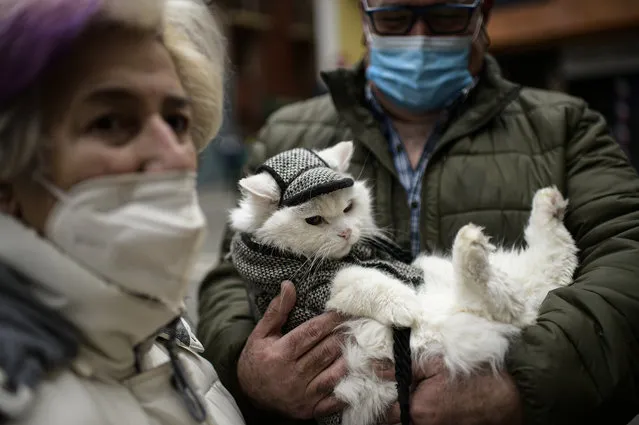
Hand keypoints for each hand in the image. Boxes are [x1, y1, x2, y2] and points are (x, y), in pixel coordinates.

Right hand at [237, 281, 347, 418]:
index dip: (330, 320)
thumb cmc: (257, 359)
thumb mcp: (261, 333)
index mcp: (280, 354)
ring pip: (333, 373)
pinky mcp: (310, 409)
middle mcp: (292, 375)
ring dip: (349, 358)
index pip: (311, 332)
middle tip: (359, 324)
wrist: (248, 395)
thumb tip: (289, 285)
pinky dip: (348, 388)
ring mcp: (302, 394)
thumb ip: (276, 310)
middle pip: (326, 351)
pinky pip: (334, 399)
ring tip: (362, 344)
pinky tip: (358, 375)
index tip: (344, 310)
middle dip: (343, 336)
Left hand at [382, 359, 522, 424]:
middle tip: (394, 397)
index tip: (383, 391)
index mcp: (417, 410)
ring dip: (406, 418)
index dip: (383, 401)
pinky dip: (421, 420)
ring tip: (411, 401)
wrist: (509, 396)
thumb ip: (403, 367)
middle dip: (393, 412)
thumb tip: (375, 368)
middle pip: (396, 424)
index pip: (386, 413)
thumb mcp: (436, 363)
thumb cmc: (474, 376)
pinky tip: (426, 409)